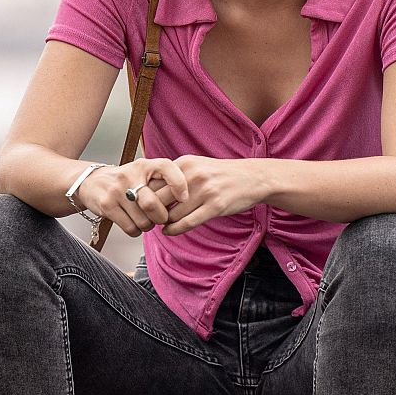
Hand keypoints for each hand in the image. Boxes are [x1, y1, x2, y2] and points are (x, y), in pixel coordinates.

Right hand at [76, 157, 190, 237]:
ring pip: (143, 220)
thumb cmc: (126, 180)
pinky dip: (136, 231)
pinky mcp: (107, 205)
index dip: (179, 184)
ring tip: (145, 220)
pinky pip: (130, 227)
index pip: (167, 168)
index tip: (184, 197)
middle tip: (161, 218)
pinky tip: (134, 223)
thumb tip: (188, 199)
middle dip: (161, 217)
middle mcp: (130, 175)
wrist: (91, 182)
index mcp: (144, 165)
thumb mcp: (143, 172)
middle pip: (153, 205)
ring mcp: (116, 191)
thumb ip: (163, 180)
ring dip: (148, 226)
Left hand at [151, 156, 267, 235]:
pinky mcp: (215, 206)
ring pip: (172, 214)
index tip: (142, 205)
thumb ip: (175, 176)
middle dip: (152, 212)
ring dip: (163, 223)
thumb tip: (147, 190)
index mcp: (185, 163)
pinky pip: (187, 223)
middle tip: (149, 219)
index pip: (153, 182)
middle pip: (158, 199)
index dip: (144, 197)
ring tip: (161, 225)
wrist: (253, 178)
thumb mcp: (196, 165)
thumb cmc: (221, 174)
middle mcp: (193, 175)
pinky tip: (169, 231)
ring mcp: (205, 191)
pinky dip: (174, 230)